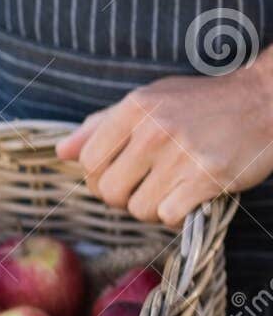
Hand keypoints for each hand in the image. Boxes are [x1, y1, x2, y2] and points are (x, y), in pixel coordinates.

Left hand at [55, 60, 272, 226]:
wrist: (265, 101)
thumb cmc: (201, 102)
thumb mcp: (148, 99)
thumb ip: (102, 125)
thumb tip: (62, 152)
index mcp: (134, 108)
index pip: (88, 162)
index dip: (98, 176)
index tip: (118, 173)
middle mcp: (153, 131)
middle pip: (108, 191)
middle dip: (121, 196)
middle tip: (142, 186)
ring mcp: (181, 156)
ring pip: (137, 209)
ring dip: (151, 207)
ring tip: (169, 188)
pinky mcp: (207, 178)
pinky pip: (168, 216)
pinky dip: (176, 214)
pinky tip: (188, 196)